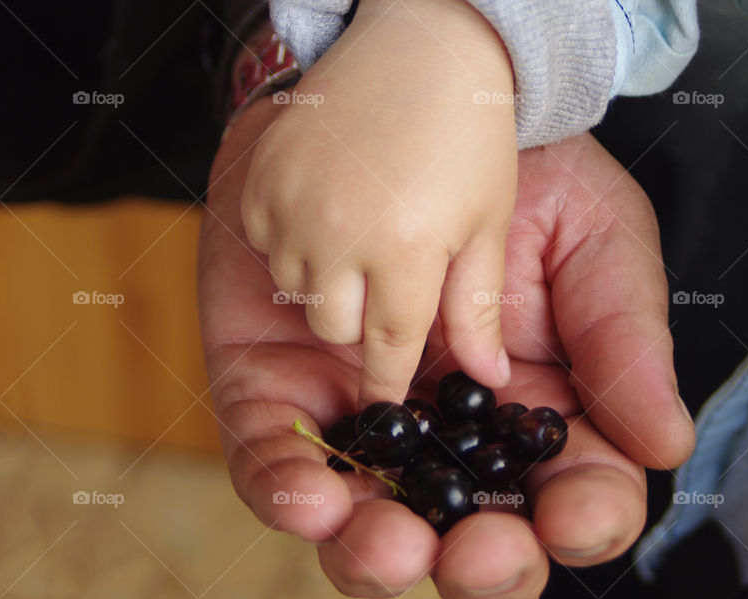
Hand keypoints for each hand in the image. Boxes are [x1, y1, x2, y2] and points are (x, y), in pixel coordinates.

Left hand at [200, 99, 693, 598]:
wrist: (418, 105)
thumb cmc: (526, 180)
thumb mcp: (599, 244)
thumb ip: (624, 345)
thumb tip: (665, 447)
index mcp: (542, 414)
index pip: (573, 497)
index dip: (581, 524)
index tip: (573, 516)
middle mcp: (454, 435)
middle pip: (469, 539)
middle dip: (479, 569)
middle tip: (478, 553)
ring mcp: (367, 417)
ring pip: (366, 523)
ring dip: (374, 554)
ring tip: (387, 540)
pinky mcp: (283, 387)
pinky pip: (275, 459)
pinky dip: (286, 488)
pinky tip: (310, 495)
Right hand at [240, 0, 516, 407]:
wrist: (422, 47)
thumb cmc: (467, 138)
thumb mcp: (485, 227)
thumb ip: (477, 311)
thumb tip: (486, 379)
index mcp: (406, 249)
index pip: (388, 350)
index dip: (387, 384)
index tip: (386, 402)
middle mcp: (340, 232)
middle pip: (336, 331)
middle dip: (364, 325)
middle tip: (389, 282)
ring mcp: (292, 204)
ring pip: (299, 294)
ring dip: (329, 285)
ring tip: (362, 236)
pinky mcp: (261, 181)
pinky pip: (267, 248)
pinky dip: (295, 245)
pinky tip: (330, 208)